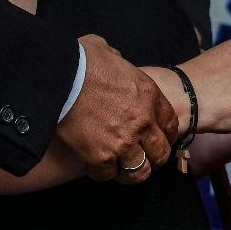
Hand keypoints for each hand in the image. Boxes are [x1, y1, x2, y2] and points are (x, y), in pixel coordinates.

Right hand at [56, 35, 176, 183]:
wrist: (60, 77)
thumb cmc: (82, 61)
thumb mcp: (111, 54)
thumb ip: (120, 63)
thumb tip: (112, 61)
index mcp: (149, 95)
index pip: (170, 124)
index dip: (165, 135)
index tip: (158, 139)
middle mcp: (142, 122)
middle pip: (161, 153)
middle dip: (154, 158)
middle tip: (143, 159)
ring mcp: (123, 142)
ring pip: (139, 171)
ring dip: (131, 172)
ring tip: (122, 168)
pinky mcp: (99, 156)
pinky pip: (107, 175)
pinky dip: (102, 173)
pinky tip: (96, 165)